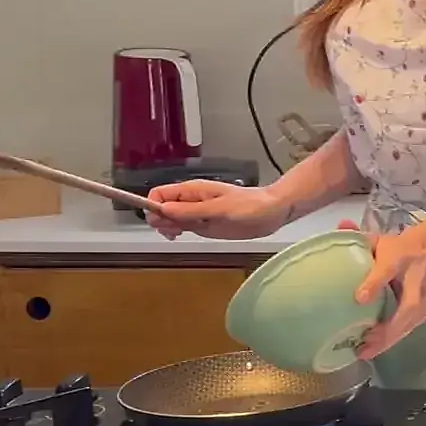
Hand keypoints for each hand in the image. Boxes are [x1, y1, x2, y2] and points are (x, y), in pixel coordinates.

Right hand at [146, 180, 289, 239]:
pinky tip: (181, 235)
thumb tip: (164, 209)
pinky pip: (182, 227)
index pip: (159, 193)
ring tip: (178, 234)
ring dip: (167, 227)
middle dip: (160, 219)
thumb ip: (192, 210)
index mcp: (192, 190)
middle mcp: (190, 201)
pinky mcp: (204, 225)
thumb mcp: (220, 209)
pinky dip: (178, 231)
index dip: (153, 206)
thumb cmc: (250, 205)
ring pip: (169, 219)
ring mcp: (196, 213)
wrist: (272, 213)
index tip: (160, 220)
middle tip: (174, 230)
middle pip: (160, 208)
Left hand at [340, 220, 425, 358]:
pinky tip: (373, 348)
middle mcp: (416, 283)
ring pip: (408, 324)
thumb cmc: (402, 250)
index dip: (375, 284)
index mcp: (402, 260)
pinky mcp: (424, 313)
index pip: (388, 270)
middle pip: (407, 310)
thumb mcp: (381, 241)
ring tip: (364, 351)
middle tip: (364, 344)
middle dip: (387, 330)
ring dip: (388, 339)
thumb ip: (359, 236)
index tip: (360, 298)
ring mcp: (424, 300)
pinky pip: (407, 329)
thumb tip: (341, 226)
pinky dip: (391, 339)